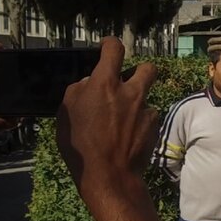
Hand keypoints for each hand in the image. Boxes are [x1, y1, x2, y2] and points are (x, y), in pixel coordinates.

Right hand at [56, 37, 158, 196]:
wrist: (108, 175)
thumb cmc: (80, 146)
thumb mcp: (66, 114)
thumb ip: (78, 92)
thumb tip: (88, 83)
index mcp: (104, 83)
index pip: (115, 49)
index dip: (111, 44)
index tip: (108, 47)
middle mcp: (129, 92)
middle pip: (147, 68)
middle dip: (139, 71)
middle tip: (128, 82)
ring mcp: (145, 109)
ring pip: (148, 94)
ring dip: (138, 99)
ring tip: (126, 114)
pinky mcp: (154, 126)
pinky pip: (148, 116)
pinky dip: (140, 121)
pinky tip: (130, 134)